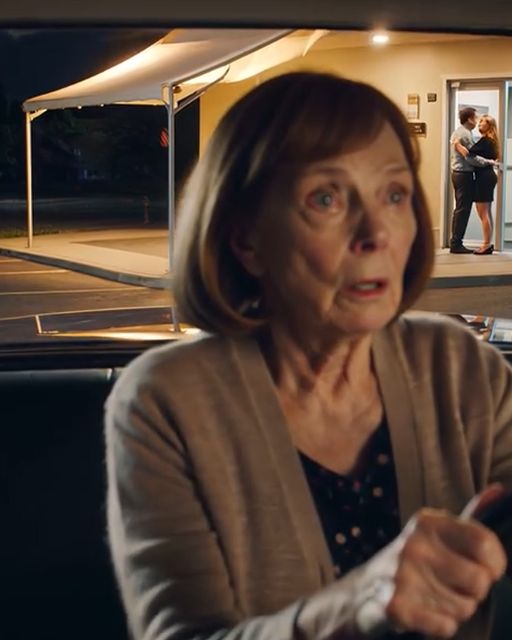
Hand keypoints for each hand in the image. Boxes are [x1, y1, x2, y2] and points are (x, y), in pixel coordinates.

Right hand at [353, 506, 506, 637]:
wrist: (361, 591)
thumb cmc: (412, 562)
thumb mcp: (435, 534)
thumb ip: (468, 520)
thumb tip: (499, 490)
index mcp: (428, 522)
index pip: (485, 543)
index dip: (493, 564)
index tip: (483, 568)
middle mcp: (415, 544)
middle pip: (479, 581)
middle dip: (472, 592)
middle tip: (451, 586)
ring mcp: (403, 575)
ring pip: (465, 608)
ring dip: (455, 610)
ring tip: (433, 598)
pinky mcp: (396, 607)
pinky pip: (446, 627)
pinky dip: (440, 626)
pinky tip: (423, 613)